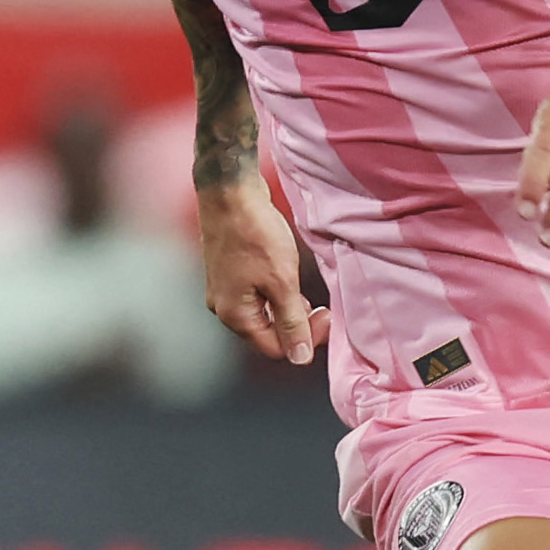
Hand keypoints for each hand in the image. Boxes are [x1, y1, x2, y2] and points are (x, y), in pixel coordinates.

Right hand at [198, 176, 327, 364]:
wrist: (229, 191)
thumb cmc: (255, 233)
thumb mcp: (282, 282)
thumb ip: (292, 322)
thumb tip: (299, 359)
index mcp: (235, 315)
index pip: (275, 348)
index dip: (305, 339)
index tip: (326, 315)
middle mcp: (224, 307)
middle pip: (267, 333)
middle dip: (297, 324)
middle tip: (323, 306)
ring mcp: (223, 289)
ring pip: (263, 313)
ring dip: (288, 307)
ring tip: (306, 290)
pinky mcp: (228, 271)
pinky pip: (256, 295)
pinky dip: (275, 292)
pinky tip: (288, 276)